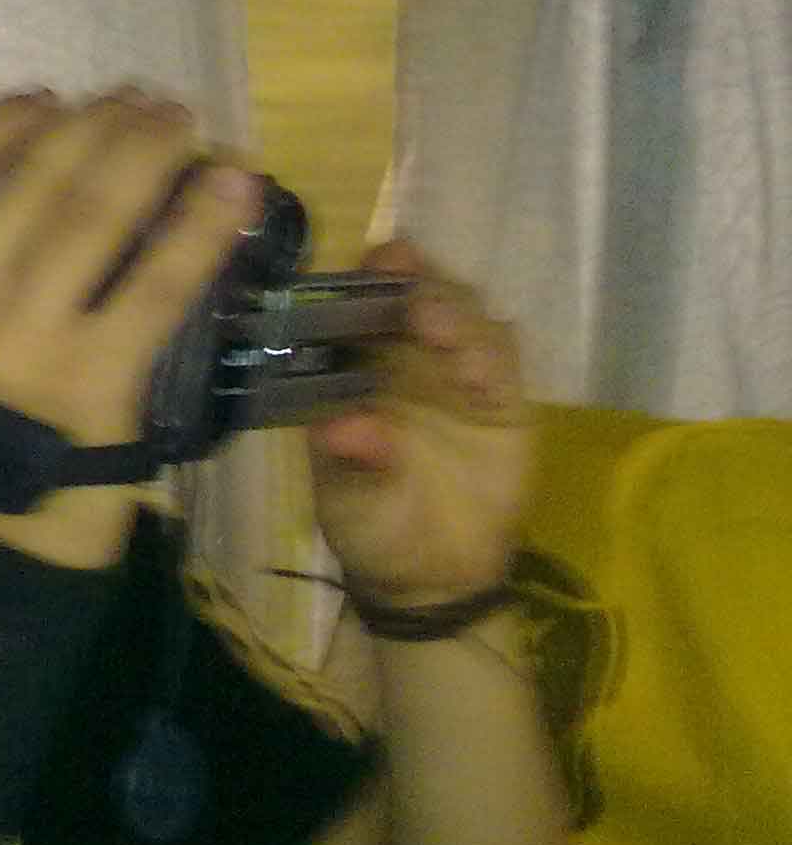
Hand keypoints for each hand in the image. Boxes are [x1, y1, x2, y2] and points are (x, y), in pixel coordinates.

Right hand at [0, 88, 262, 568]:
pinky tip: (236, 186)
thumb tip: (19, 171)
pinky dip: (202, 224)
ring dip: (149, 151)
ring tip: (184, 122)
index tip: (49, 98)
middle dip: (99, 123)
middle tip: (146, 101)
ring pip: (93, 213)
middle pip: (34, 179)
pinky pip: (156, 282)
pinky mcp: (93, 378)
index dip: (4, 120)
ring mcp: (22, 340)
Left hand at [307, 240, 530, 607]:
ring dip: (452, 312)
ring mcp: (457, 373)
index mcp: (354, 369)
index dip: (363, 280)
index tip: (367, 269)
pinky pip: (503, 362)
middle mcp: (405, 358)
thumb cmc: (373, 525)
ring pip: (463, 316)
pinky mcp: (503, 399)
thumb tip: (341, 429)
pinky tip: (479, 373)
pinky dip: (492, 358)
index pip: (357, 306)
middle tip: (406, 281)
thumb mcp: (350, 502)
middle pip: (416, 294)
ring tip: (436, 327)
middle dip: (414, 281)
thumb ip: (349, 463)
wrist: (433, 574)